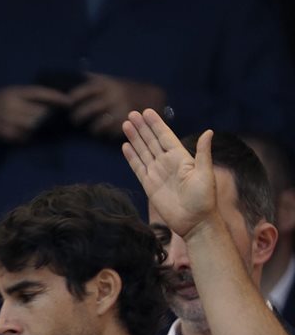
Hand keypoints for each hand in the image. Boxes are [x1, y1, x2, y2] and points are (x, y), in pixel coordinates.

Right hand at [0, 85, 69, 143]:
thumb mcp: (9, 95)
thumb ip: (26, 97)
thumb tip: (50, 102)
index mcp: (13, 92)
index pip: (38, 93)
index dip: (55, 97)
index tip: (69, 101)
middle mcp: (11, 105)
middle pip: (39, 112)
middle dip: (48, 115)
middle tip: (54, 117)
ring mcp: (7, 119)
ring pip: (33, 125)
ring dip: (38, 127)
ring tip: (39, 126)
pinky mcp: (5, 132)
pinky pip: (24, 136)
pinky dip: (27, 136)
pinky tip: (24, 134)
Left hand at [69, 74, 164, 138]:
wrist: (153, 96)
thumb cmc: (126, 89)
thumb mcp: (112, 80)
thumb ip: (96, 80)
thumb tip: (76, 76)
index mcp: (107, 85)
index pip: (84, 91)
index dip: (73, 97)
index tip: (66, 103)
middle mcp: (112, 97)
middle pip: (88, 110)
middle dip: (78, 116)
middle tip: (74, 119)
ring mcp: (119, 111)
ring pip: (97, 125)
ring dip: (92, 128)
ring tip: (91, 128)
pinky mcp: (126, 123)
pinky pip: (110, 132)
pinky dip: (105, 133)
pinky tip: (105, 132)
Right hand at [122, 109, 219, 238]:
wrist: (194, 222)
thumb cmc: (205, 199)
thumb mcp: (206, 174)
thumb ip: (203, 153)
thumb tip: (208, 131)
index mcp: (181, 157)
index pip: (165, 136)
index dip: (156, 124)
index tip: (147, 112)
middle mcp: (167, 163)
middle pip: (151, 141)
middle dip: (142, 127)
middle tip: (132, 114)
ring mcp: (157, 173)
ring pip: (143, 151)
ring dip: (135, 138)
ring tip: (126, 125)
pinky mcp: (149, 185)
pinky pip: (138, 167)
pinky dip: (131, 157)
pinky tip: (125, 147)